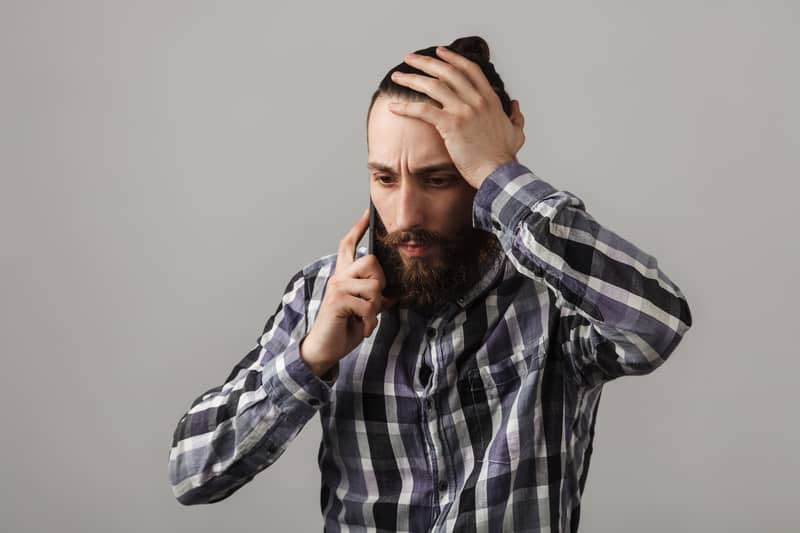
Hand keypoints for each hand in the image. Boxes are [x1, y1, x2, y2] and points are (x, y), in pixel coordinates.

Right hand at [300, 208, 396, 376]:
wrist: (325, 347)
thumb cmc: (344, 327)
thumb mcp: (363, 309)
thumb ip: (374, 296)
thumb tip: (395, 293)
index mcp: (344, 275)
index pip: (348, 244)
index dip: (358, 228)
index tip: (368, 213)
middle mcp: (339, 276)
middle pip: (371, 261)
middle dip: (380, 283)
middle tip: (373, 302)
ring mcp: (337, 287)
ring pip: (374, 285)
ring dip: (375, 307)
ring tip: (365, 318)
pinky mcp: (338, 301)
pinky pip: (368, 305)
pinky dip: (369, 321)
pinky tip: (362, 328)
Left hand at [387, 46, 525, 188]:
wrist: (498, 173)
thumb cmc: (504, 157)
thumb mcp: (516, 133)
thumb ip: (516, 117)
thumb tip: (515, 105)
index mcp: (490, 99)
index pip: (470, 70)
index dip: (453, 58)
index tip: (439, 52)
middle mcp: (476, 100)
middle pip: (447, 72)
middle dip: (426, 62)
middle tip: (410, 58)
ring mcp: (464, 110)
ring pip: (433, 85)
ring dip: (412, 78)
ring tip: (397, 76)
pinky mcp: (451, 125)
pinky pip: (423, 110)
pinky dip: (406, 107)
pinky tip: (393, 106)